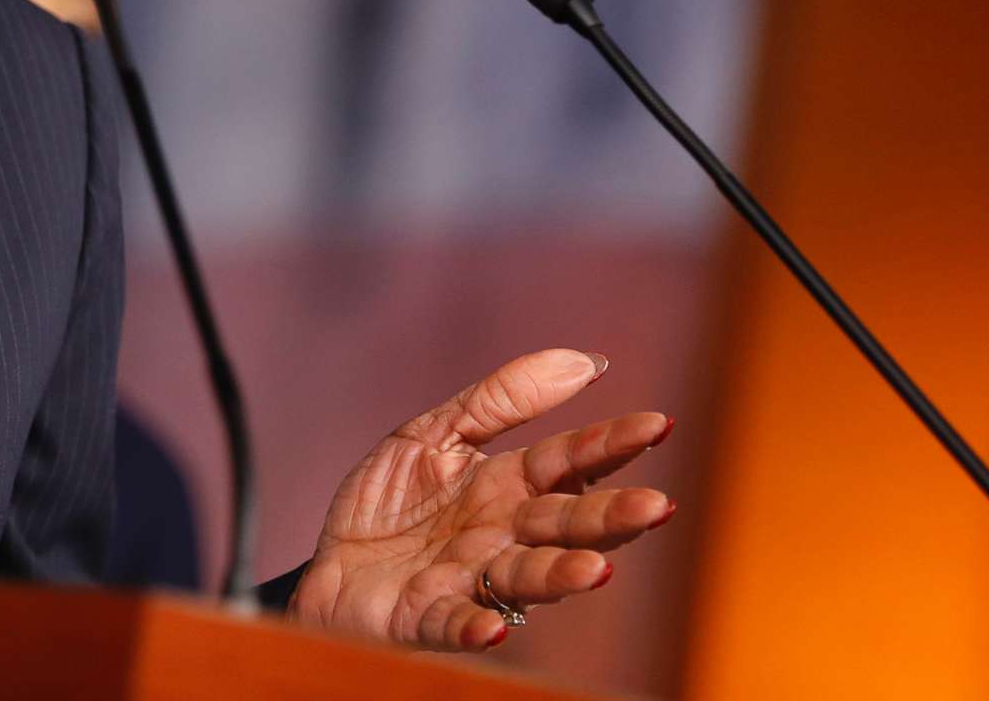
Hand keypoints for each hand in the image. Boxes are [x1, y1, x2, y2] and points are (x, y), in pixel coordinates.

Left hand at [284, 349, 677, 650]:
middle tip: (655, 506)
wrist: (331, 566)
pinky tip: (490, 624)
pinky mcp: (429, 617)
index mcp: (507, 486)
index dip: (610, 444)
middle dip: (609, 517)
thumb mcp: (436, 433)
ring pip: (525, 578)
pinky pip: (455, 623)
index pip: (568, 461)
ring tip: (596, 569)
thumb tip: (583, 361)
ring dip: (560, 575)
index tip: (657, 424)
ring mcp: (471, 578)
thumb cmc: (392, 503)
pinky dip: (473, 626)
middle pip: (563, 524)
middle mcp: (502, 535)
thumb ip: (502, 399)